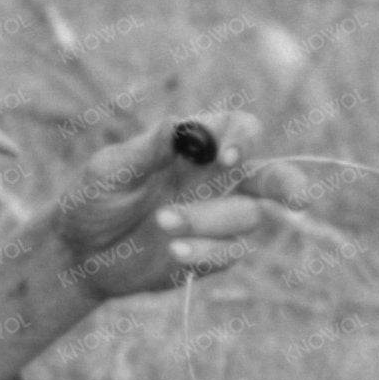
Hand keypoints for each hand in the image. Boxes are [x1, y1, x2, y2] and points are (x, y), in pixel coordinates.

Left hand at [52, 111, 307, 299]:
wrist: (78, 252)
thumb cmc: (93, 200)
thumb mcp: (110, 171)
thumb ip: (146, 151)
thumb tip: (178, 124)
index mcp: (195, 146)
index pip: (238, 129)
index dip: (241, 138)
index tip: (225, 156)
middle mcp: (216, 180)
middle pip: (270, 175)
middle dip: (289, 184)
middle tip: (300, 200)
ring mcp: (218, 218)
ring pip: (247, 216)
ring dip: (209, 220)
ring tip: (162, 224)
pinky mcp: (212, 255)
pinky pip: (231, 253)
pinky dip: (207, 252)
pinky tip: (174, 253)